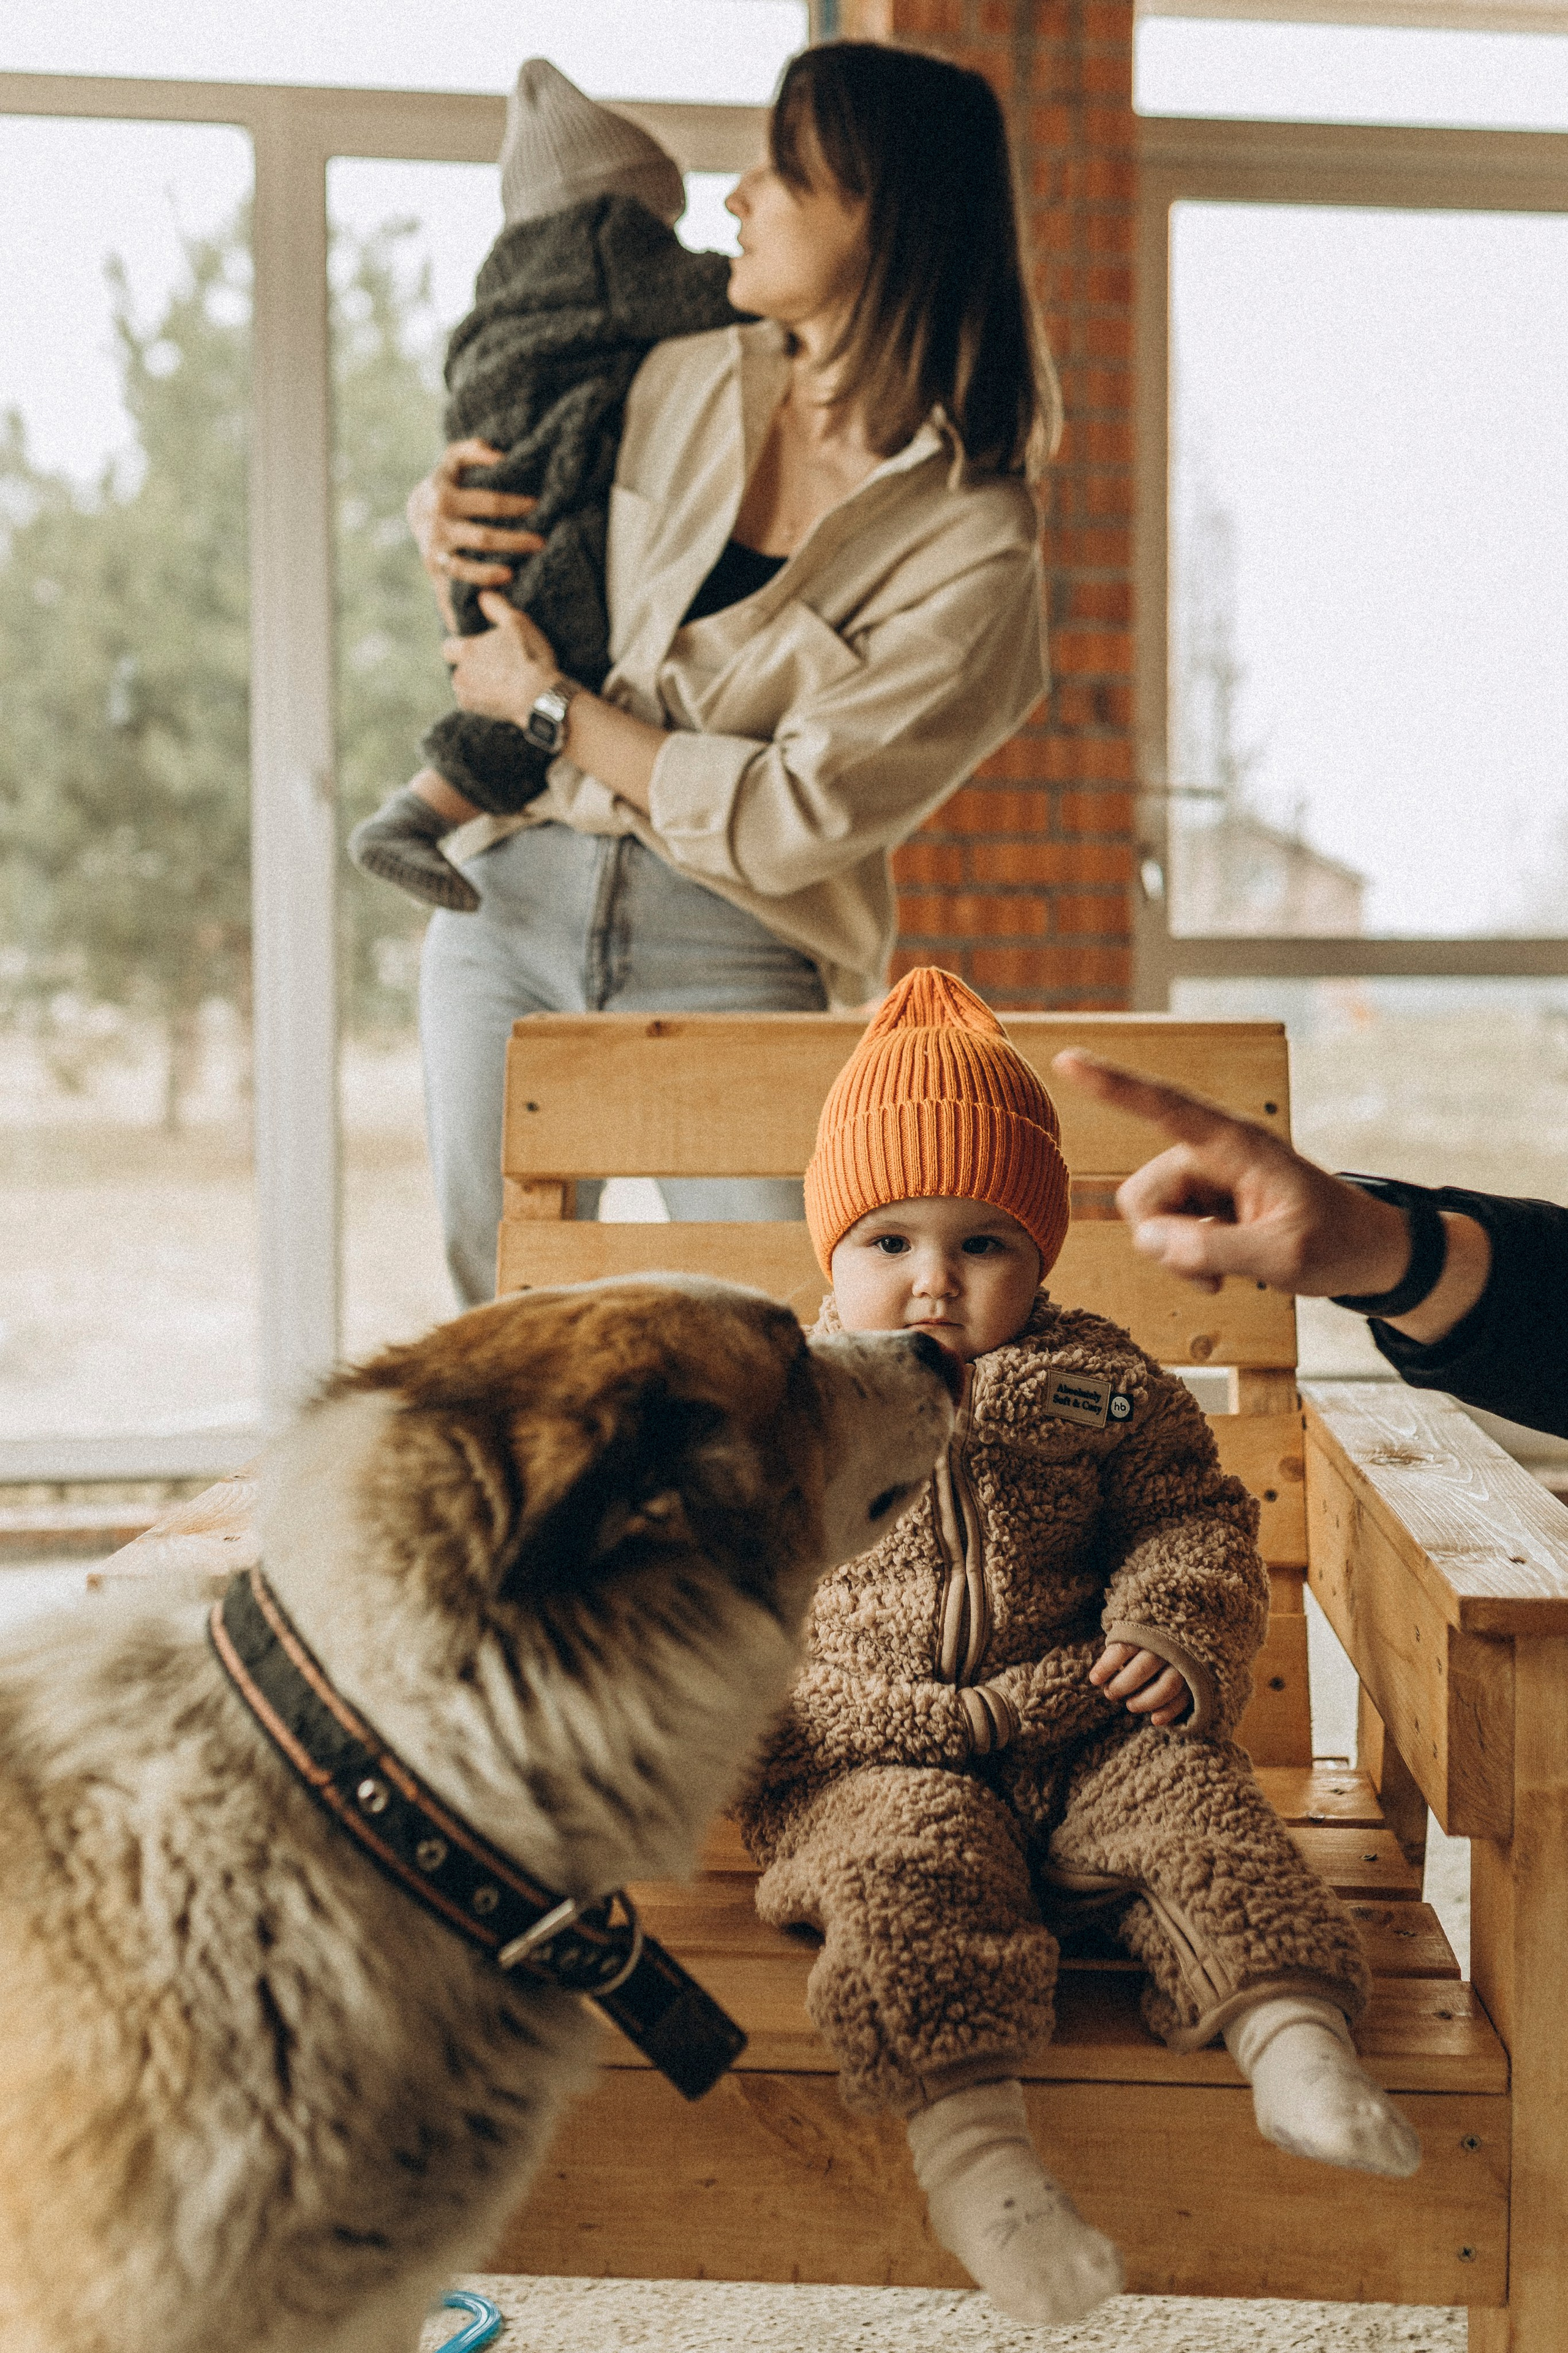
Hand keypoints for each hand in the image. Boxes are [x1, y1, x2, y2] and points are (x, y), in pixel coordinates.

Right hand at [407, 439, 543, 594]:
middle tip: (541, 543)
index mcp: (444, 494)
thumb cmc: (446, 485)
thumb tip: (496, 453)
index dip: (515, 505)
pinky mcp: (437, 567)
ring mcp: (436, 548)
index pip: (488, 502)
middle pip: (483, 537)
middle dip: (515, 541)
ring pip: (466, 566)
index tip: (537, 508)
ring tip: (516, 570)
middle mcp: (439, 523)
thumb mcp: (452, 463)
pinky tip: (503, 582)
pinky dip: (481, 581)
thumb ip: (470, 451)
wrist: (414, 514)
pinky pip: (461, 579)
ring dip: (493, 570)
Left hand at [442, 594, 560, 725]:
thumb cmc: (530, 657)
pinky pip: (471, 702)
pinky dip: (481, 698)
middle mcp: (460, 674)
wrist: (540, 696)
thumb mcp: (517, 623)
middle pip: (458, 667)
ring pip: (463, 685)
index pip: (448, 646)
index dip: (460, 647)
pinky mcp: (475, 711)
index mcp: (467, 650)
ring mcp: (466, 694)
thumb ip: (497, 607)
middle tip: (494, 665)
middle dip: (470, 666)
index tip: (476, 648)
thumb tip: (483, 596)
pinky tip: (499, 694)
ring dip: (475, 682)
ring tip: (499, 680)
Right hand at [1051, 1051, 1414, 1298]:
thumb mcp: (1284, 1256)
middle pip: (1142, 1193)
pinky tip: (1225, 1267)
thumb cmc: (1337, 1244)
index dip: (1113, 1085)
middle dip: (1164, 1240)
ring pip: (1150, 1218)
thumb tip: (1150, 1241)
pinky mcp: (1204, 1202)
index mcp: (1237, 1144)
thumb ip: (1214, 1251)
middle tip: (1213, 1273)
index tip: (1069, 1061)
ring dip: (1177, 1255)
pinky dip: (1185, 1259)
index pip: (1166, 1107)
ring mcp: (1206, 1178)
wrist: (1368, 1255)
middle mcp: (1212, 1153)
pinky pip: (1165, 1233)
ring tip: (1227, 1270)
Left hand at [1088, 1642, 1189, 1727]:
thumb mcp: (1132, 1635)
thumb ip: (1119, 1651)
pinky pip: (1183, 1699)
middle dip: (1123, 1685)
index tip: (1094, 1680)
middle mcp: (1166, 1647)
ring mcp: (1182, 1664)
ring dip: (1145, 1700)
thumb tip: (1099, 1677)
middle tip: (1110, 1693)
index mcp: (1147, 1632)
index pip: (1123, 1649)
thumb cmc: (1148, 1637)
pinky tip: (1155, 1720)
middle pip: (1142, 1669)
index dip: (1107, 1665)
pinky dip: (1169, 1711)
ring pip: (1166, 1686)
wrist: (1184, 1633)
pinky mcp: (1195, 1679)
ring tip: (1130, 1705)